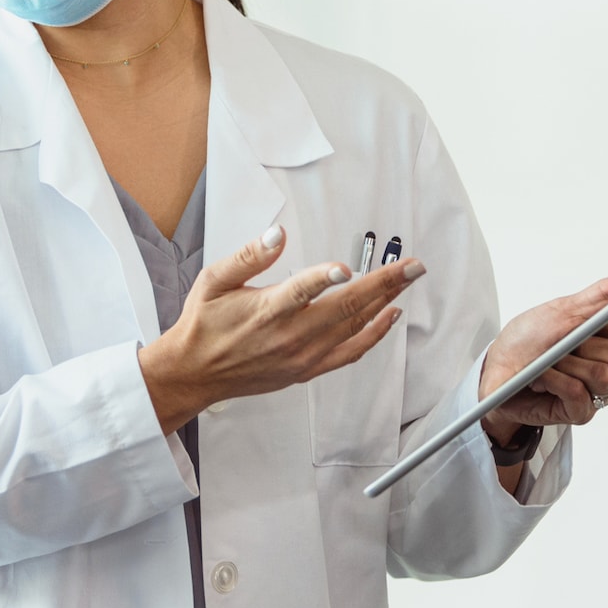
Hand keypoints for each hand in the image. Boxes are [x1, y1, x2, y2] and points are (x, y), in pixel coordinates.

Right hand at [139, 225, 422, 431]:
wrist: (194, 373)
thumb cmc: (204, 325)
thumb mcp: (214, 280)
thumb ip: (249, 256)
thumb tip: (277, 234)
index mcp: (265, 311)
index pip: (301, 292)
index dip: (324, 278)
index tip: (348, 266)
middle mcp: (289, 336)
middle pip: (345, 308)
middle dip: (384, 284)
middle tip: (412, 265)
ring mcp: (302, 356)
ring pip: (354, 328)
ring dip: (385, 303)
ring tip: (407, 281)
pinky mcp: (307, 369)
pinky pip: (350, 353)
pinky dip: (374, 335)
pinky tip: (388, 317)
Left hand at [479, 262, 607, 438]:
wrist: (495, 372)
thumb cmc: (527, 339)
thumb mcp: (562, 310)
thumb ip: (604, 293)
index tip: (594, 318)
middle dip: (586, 344)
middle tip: (563, 343)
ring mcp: (599, 389)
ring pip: (603, 375)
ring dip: (565, 365)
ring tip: (547, 363)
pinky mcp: (582, 411)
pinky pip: (581, 394)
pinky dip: (555, 382)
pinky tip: (541, 380)